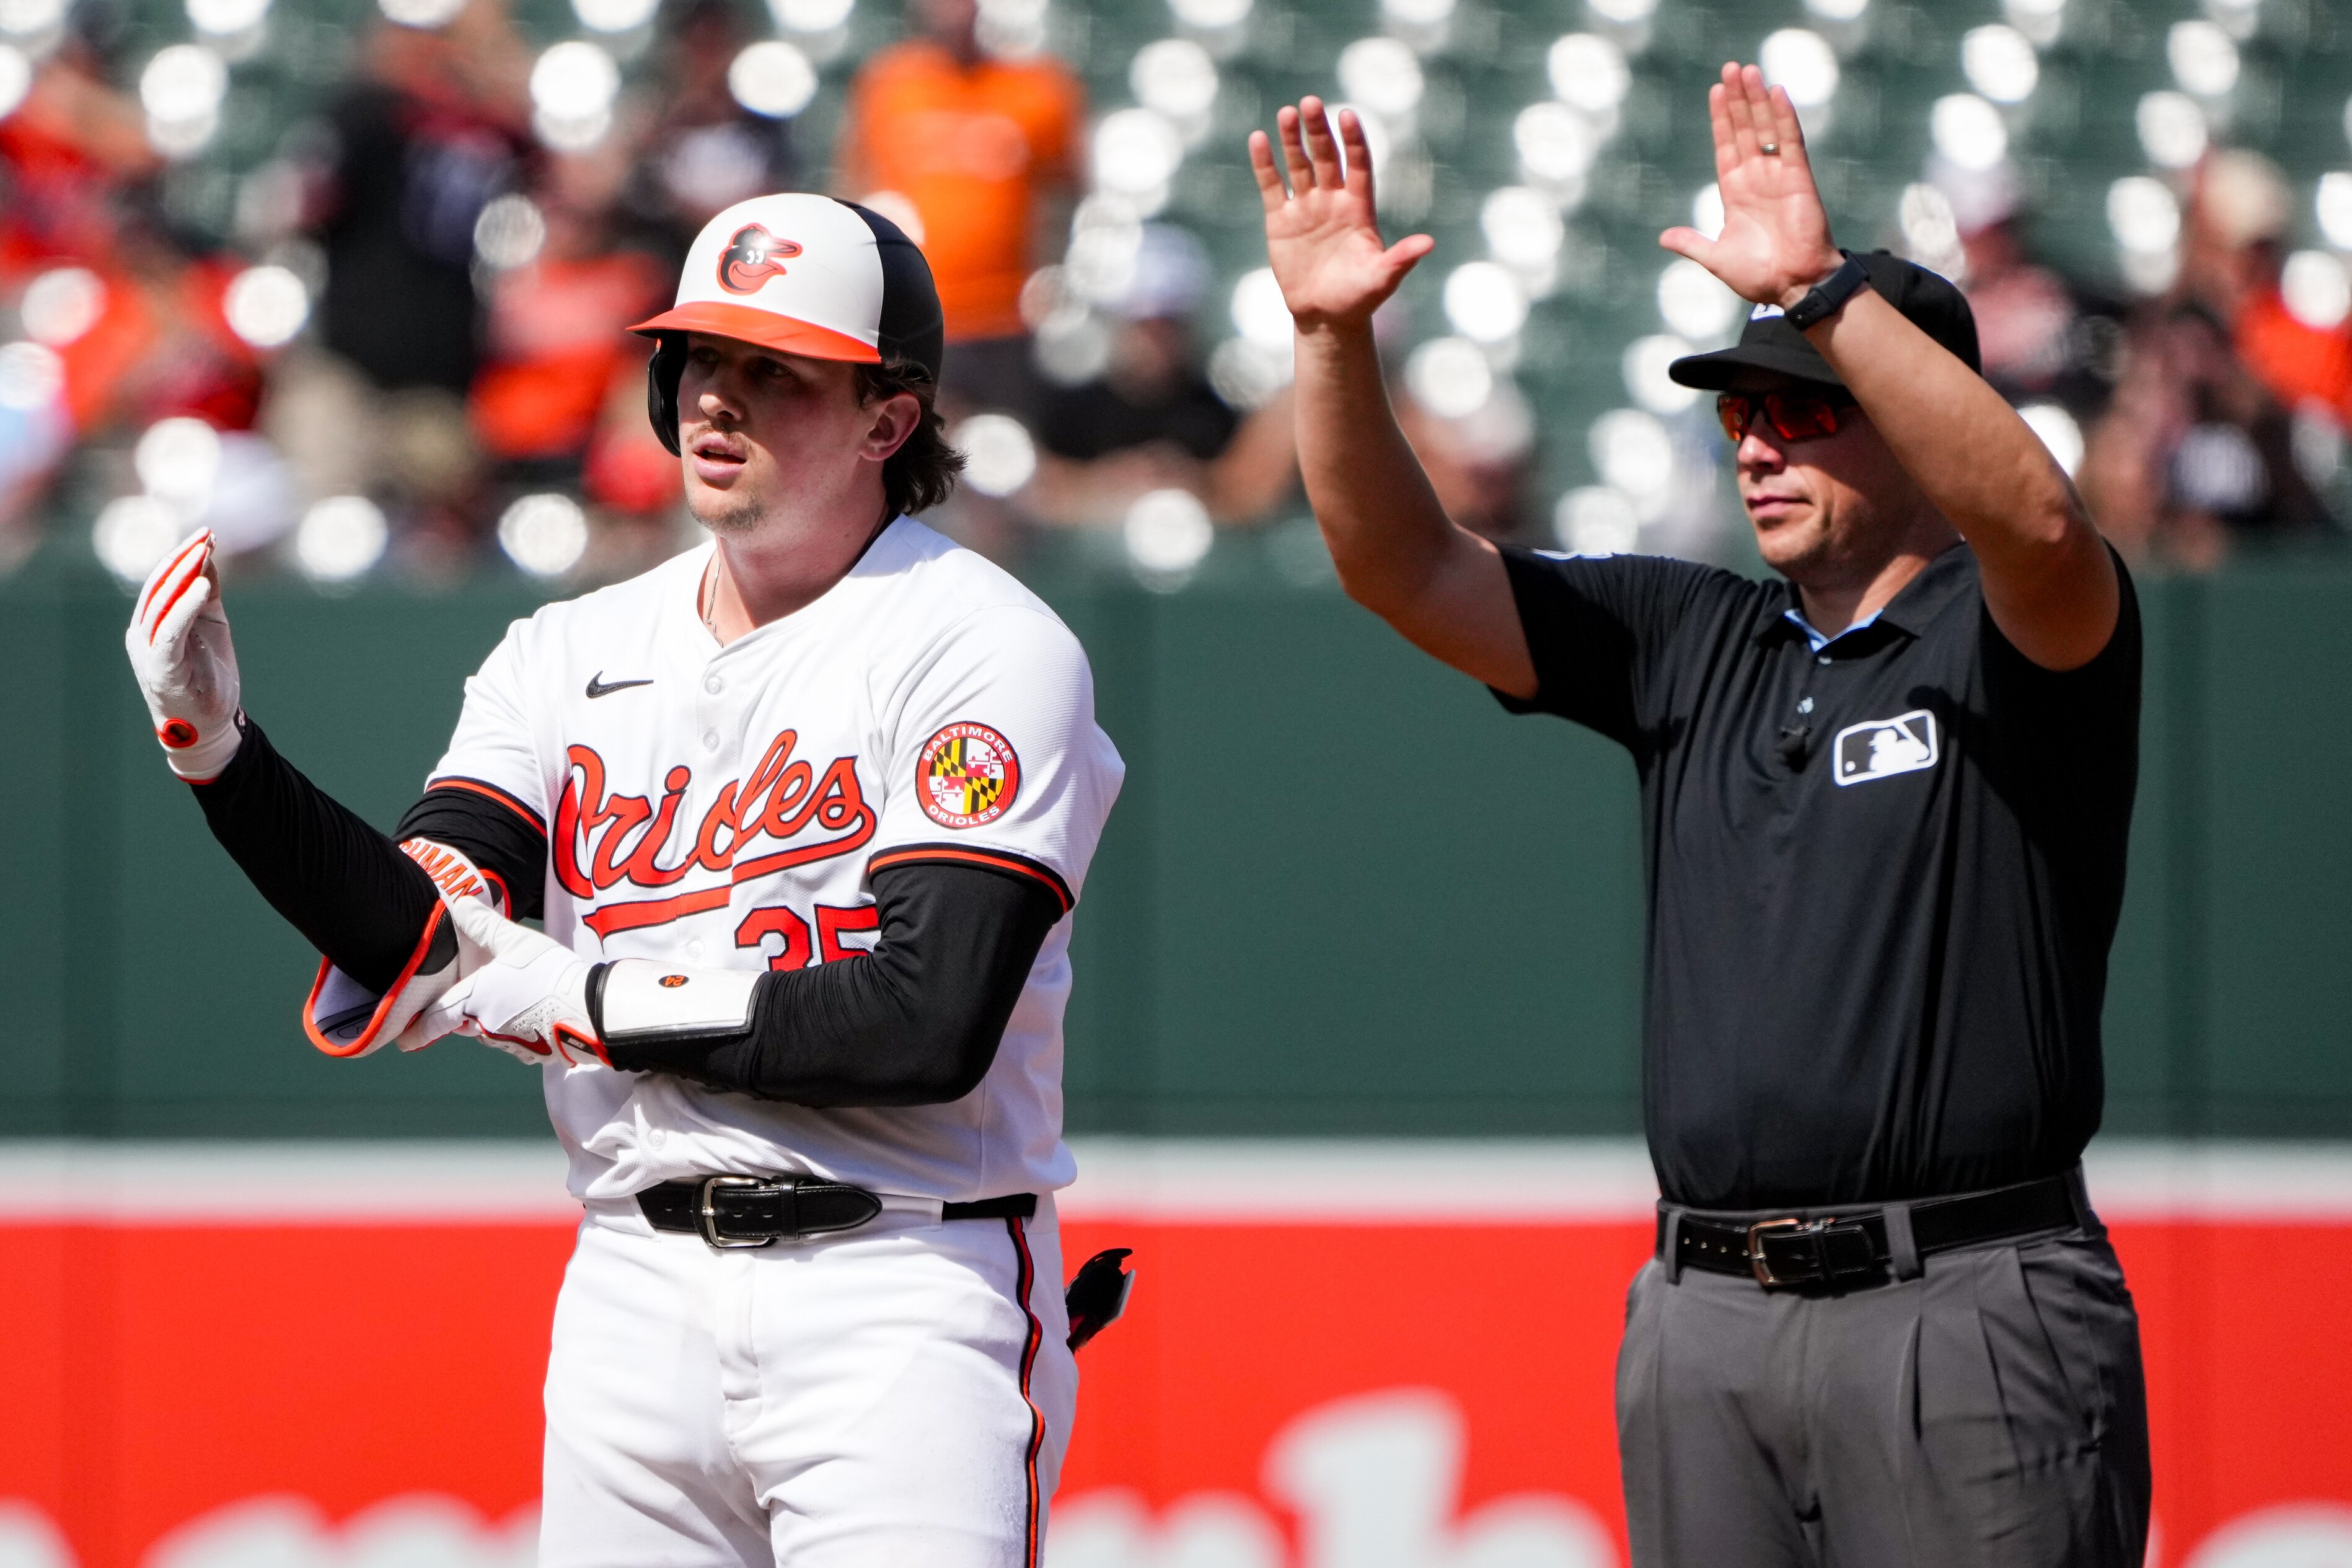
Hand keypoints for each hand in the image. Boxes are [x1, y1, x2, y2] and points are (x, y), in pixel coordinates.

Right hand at [125, 529, 243, 781]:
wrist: (207, 725)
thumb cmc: (207, 675)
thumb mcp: (211, 626)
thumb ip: (206, 594)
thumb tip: (208, 556)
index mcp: (152, 622)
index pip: (162, 580)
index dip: (182, 555)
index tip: (207, 534)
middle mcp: (143, 633)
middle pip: (158, 587)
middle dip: (182, 558)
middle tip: (206, 535)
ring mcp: (148, 651)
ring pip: (161, 604)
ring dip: (182, 575)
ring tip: (204, 551)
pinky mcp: (161, 668)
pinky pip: (169, 631)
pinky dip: (184, 606)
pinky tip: (201, 586)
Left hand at [416, 896, 604, 1065]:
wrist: (589, 1012)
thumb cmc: (549, 974)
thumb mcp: (516, 941)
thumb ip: (485, 925)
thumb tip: (461, 902)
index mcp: (474, 1001)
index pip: (436, 1019)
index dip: (417, 1031)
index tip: (402, 1042)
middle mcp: (485, 1027)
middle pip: (467, 1022)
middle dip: (467, 1015)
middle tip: (476, 999)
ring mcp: (510, 1044)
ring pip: (493, 1031)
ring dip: (498, 1019)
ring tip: (519, 999)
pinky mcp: (534, 1054)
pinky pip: (519, 1041)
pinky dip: (522, 1030)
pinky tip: (540, 1015)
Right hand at [1249, 97, 1433, 331]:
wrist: (1325, 317)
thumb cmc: (1359, 298)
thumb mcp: (1382, 279)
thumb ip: (1401, 259)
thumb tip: (1429, 244)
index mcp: (1359, 208)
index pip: (1357, 165)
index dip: (1353, 141)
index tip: (1347, 115)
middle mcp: (1332, 200)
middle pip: (1326, 157)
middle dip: (1318, 131)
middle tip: (1310, 103)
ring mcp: (1306, 208)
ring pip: (1299, 165)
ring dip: (1292, 139)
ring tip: (1286, 113)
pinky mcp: (1280, 220)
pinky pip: (1272, 186)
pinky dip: (1265, 164)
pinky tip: (1258, 139)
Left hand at [1658, 64, 1844, 310]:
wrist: (1793, 286)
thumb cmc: (1759, 276)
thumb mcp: (1716, 257)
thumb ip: (1692, 243)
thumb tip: (1664, 237)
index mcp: (1736, 192)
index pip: (1726, 146)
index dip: (1721, 119)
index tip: (1715, 91)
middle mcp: (1756, 178)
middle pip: (1744, 129)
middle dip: (1737, 99)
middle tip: (1730, 68)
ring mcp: (1777, 175)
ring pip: (1765, 128)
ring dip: (1756, 99)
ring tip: (1747, 71)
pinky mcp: (1798, 177)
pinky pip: (1790, 141)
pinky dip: (1784, 117)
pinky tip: (1776, 93)